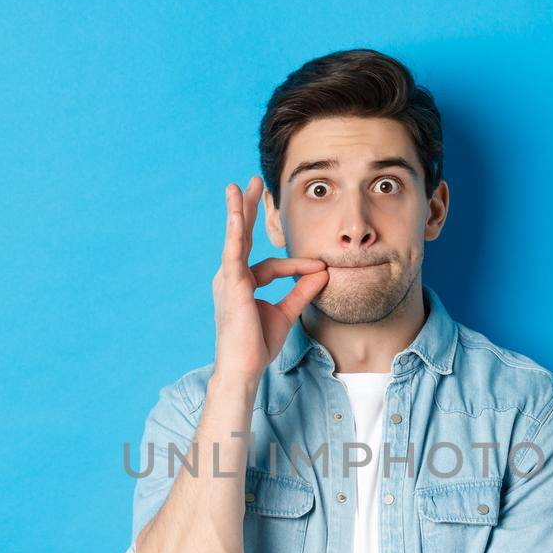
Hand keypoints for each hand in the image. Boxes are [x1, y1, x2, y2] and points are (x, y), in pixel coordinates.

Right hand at [212, 176, 328, 381]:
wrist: (245, 368)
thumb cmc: (258, 345)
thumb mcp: (286, 313)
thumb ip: (302, 291)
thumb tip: (323, 272)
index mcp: (243, 284)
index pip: (273, 266)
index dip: (298, 267)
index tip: (320, 270)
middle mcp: (232, 278)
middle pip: (243, 237)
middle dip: (248, 210)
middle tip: (253, 184)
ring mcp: (229, 280)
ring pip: (236, 238)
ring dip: (238, 210)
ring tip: (238, 187)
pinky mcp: (230, 285)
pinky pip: (233, 254)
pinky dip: (235, 233)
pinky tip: (236, 215)